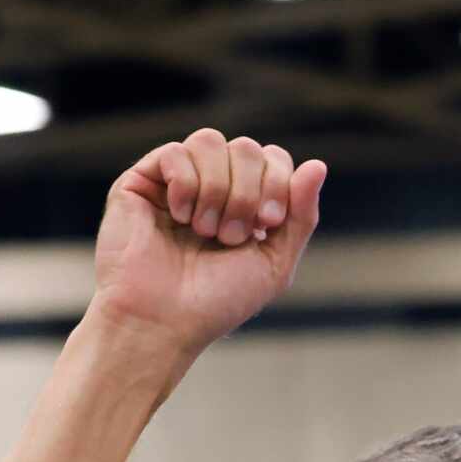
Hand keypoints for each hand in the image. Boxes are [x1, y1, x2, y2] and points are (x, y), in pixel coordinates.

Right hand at [88, 129, 326, 361]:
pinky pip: (175, 152)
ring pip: (210, 141)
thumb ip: (301, 216)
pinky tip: (179, 218)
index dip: (278, 182)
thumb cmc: (218, 301)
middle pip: (247, 148)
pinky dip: (185, 186)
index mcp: (246, 202)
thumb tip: (318, 165)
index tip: (266, 223)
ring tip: (205, 230)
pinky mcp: (142, 180)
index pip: (274, 158)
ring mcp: (176, 180)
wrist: (164, 320)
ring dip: (217, 190)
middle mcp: (212, 185)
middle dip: (246, 192)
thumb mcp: (275, 262)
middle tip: (230, 236)